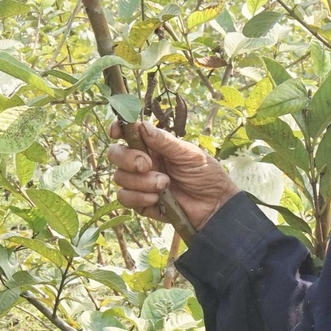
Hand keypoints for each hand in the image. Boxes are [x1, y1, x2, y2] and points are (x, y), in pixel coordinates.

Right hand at [107, 120, 240, 231]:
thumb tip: (142, 125)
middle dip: (128, 159)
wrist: (215, 205)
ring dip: (141, 182)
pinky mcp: (141, 202)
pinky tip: (157, 198)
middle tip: (147, 164)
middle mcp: (142, 162)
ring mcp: (140, 183)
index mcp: (153, 146)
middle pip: (116, 154)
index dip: (117, 130)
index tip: (116, 132)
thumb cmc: (206, 174)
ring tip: (165, 184)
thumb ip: (165, 141)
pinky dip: (139, 197)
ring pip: (120, 178)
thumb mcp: (188, 154)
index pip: (127, 134)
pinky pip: (125, 198)